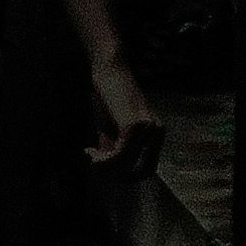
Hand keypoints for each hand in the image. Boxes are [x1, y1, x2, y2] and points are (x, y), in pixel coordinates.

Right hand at [84, 49, 161, 165]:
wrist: (108, 69)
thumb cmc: (108, 95)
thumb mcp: (112, 127)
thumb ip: (114, 148)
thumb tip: (107, 171)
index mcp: (156, 134)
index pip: (146, 170)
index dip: (125, 176)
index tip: (102, 167)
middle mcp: (156, 133)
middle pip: (141, 173)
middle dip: (116, 176)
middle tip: (94, 164)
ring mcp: (147, 129)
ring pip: (128, 166)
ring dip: (105, 167)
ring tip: (89, 155)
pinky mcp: (133, 125)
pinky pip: (120, 155)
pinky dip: (103, 160)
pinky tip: (89, 152)